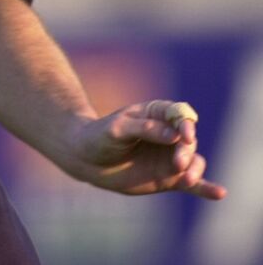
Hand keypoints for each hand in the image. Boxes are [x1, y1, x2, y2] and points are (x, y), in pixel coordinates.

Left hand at [68, 99, 226, 199]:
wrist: (87, 159)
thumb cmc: (99, 136)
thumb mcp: (117, 129)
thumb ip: (145, 129)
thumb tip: (173, 136)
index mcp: (154, 114)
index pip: (178, 114)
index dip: (185, 123)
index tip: (184, 134)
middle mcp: (167, 134)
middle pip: (187, 139)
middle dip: (186, 150)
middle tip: (177, 163)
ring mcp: (169, 156)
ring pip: (193, 160)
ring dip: (194, 168)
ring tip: (187, 179)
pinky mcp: (169, 178)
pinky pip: (192, 183)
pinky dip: (206, 187)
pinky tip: (220, 192)